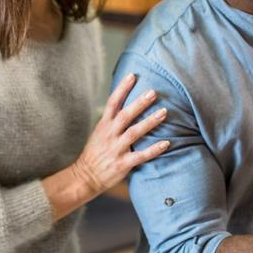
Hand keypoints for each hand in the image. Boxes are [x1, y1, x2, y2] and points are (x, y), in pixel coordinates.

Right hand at [70, 74, 169, 196]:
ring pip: (134, 133)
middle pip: (125, 115)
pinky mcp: (123, 163)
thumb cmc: (95, 152)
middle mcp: (110, 135)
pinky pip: (141, 155)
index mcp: (104, 125)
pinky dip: (153, 149)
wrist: (85, 176)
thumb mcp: (99, 132)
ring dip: (149, 122)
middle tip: (153, 92)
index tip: (132, 76)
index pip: (113, 103)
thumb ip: (112, 119)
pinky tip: (166, 143)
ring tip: (164, 113)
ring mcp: (116, 149)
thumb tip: (124, 102)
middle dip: (139, 103)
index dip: (122, 89)